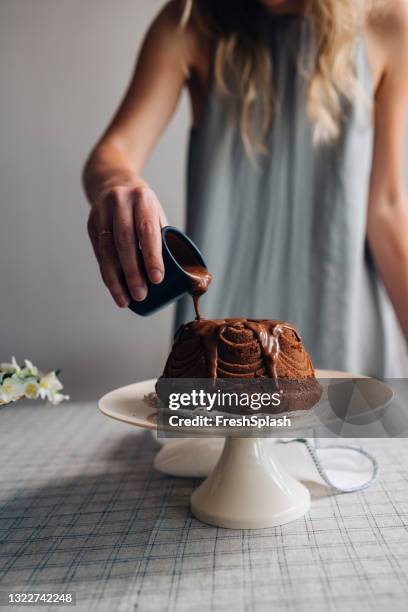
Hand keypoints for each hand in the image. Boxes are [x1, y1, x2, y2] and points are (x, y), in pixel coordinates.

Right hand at [87, 181, 166, 307]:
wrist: (112, 183)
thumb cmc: (143, 207)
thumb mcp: (156, 213)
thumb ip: (163, 238)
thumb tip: (179, 273)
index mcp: (143, 198)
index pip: (147, 229)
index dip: (152, 256)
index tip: (157, 279)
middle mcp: (119, 201)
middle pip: (125, 242)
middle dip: (133, 272)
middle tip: (141, 295)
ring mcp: (101, 212)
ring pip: (108, 250)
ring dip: (117, 279)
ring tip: (126, 300)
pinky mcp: (91, 224)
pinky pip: (99, 253)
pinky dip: (107, 274)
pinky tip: (114, 289)